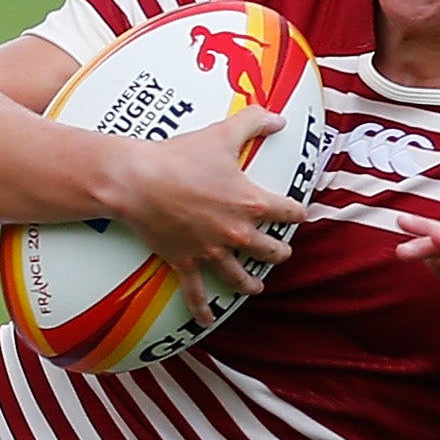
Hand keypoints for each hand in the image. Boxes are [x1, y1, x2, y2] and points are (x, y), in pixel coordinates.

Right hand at [88, 109, 298, 321]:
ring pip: (240, 277)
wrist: (139, 180)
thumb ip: (254, 122)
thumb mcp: (223, 133)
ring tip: (255, 287)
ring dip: (250, 284)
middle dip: (278, 253)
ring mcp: (211, 250)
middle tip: (280, 252)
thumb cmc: (181, 156)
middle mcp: (236, 232)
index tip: (300, 215)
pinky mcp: (186, 262)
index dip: (297, 213)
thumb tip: (279, 117)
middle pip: (270, 251)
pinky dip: (202, 310)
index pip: (289, 212)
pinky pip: (197, 293)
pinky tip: (208, 321)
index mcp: (251, 203)